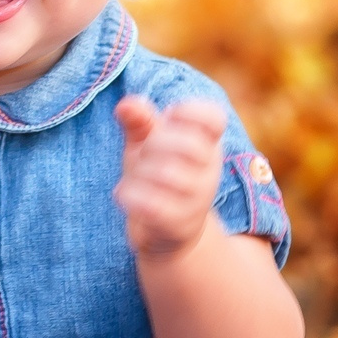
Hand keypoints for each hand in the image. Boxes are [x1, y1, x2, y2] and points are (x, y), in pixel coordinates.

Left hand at [113, 96, 224, 260]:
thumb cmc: (157, 177)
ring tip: (133, 179)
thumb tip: (125, 104)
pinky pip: (153, 205)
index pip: (214, 118)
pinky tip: (123, 194)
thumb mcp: (147, 145)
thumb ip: (140, 121)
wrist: (166, 233)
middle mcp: (209, 171)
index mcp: (208, 144)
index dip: (188, 111)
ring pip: (167, 174)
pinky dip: (131, 196)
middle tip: (145, 154)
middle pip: (187, 144)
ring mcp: (198, 199)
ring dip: (140, 173)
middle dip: (155, 145)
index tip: (168, 118)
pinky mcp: (179, 225)